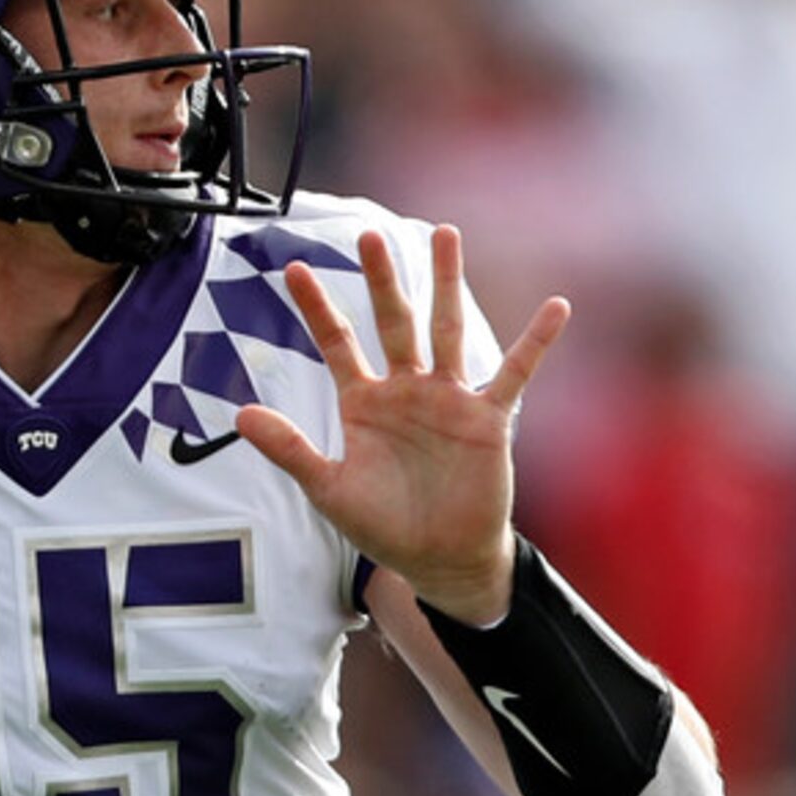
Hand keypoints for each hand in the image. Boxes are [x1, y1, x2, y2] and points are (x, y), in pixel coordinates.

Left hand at [235, 223, 566, 623]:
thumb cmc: (384, 526)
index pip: (337, 342)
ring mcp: (448, 398)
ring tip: (445, 235)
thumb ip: (289, 448)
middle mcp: (406, 389)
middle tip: (368, 235)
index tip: (291, 267)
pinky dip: (536, 342)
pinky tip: (556, 308)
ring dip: (446, 283)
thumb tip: (239, 415)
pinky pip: (513, 373)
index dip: (316, 307)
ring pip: (446, 328)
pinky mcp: (487, 418)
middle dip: (381, 279)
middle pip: (392, 321)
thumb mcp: (328, 488)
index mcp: (364, 402)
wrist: (439, 560)